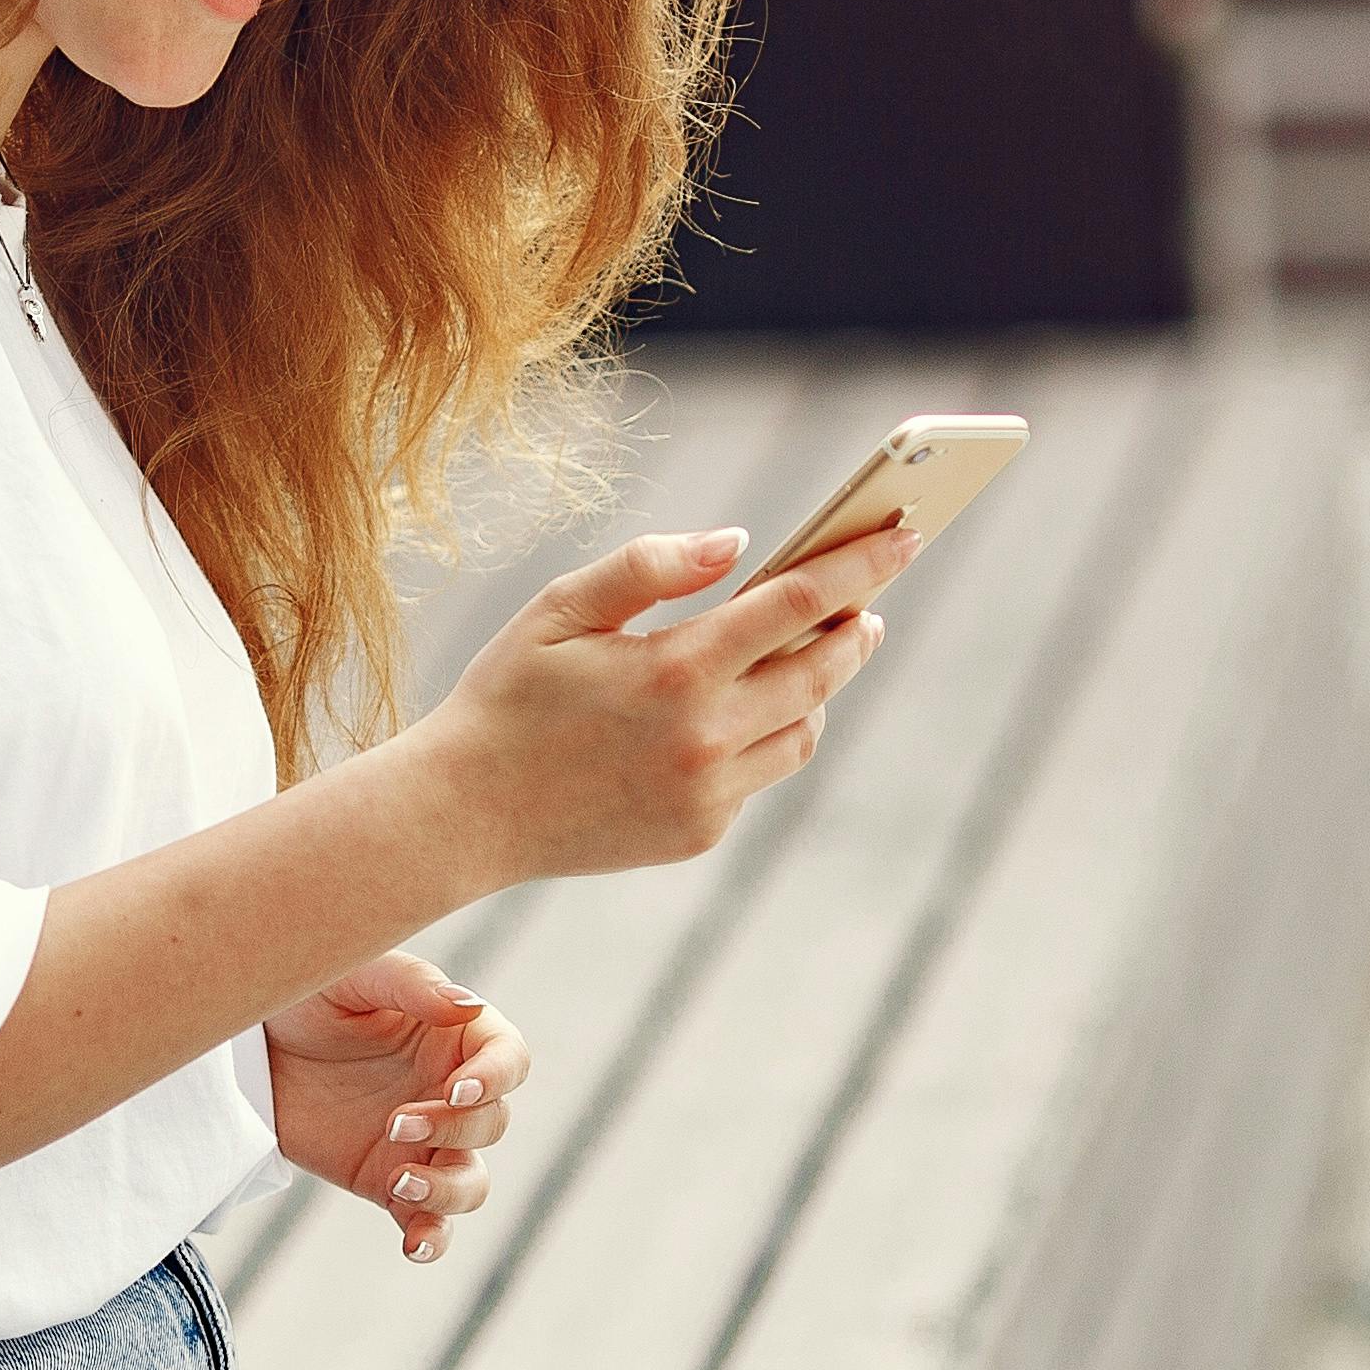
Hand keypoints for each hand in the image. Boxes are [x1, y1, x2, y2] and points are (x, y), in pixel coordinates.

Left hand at [264, 955, 531, 1265]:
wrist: (251, 1047)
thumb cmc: (308, 995)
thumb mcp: (353, 975)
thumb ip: (411, 986)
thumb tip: (467, 1006)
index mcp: (456, 1037)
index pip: (509, 1060)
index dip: (496, 1079)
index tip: (457, 1091)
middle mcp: (451, 1094)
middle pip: (492, 1124)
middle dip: (453, 1129)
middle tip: (396, 1120)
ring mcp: (425, 1144)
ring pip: (472, 1183)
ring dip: (448, 1189)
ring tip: (400, 1179)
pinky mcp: (390, 1183)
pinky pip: (427, 1221)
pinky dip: (431, 1240)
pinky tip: (414, 1248)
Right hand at [391, 515, 914, 889]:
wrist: (464, 813)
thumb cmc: (508, 694)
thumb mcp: (562, 607)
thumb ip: (652, 565)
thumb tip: (737, 540)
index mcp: (675, 668)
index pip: (800, 603)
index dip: (861, 565)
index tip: (905, 536)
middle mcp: (705, 737)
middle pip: (822, 671)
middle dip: (853, 628)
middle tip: (867, 604)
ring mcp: (708, 793)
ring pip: (803, 731)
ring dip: (818, 688)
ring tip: (811, 654)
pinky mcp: (700, 833)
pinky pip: (760, 776)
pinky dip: (764, 737)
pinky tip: (739, 713)